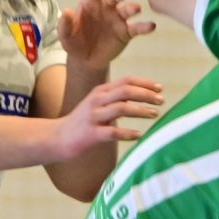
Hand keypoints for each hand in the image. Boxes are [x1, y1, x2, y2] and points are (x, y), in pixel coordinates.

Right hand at [49, 75, 164, 160]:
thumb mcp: (97, 104)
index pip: (126, 80)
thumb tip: (141, 96)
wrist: (57, 138)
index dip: (145, 83)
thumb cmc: (83, 122)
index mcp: (100, 91)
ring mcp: (93, 117)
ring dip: (141, 110)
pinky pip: (113, 132)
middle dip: (146, 94)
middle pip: (126, 91)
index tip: (160, 88)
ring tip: (155, 114)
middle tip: (161, 101)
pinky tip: (139, 135)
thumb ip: (115, 98)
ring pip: (121, 108)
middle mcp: (97, 100)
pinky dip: (128, 133)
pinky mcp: (91, 134)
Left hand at [58, 0, 153, 71]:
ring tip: (136, 9)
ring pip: (127, 10)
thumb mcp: (65, 35)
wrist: (85, 59)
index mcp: (91, 2)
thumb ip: (65, 24)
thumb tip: (68, 12)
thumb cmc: (74, 42)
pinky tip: (151, 26)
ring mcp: (118, 19)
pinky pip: (137, 28)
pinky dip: (145, 27)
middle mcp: (107, 7)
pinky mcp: (126, 32)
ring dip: (132, 8)